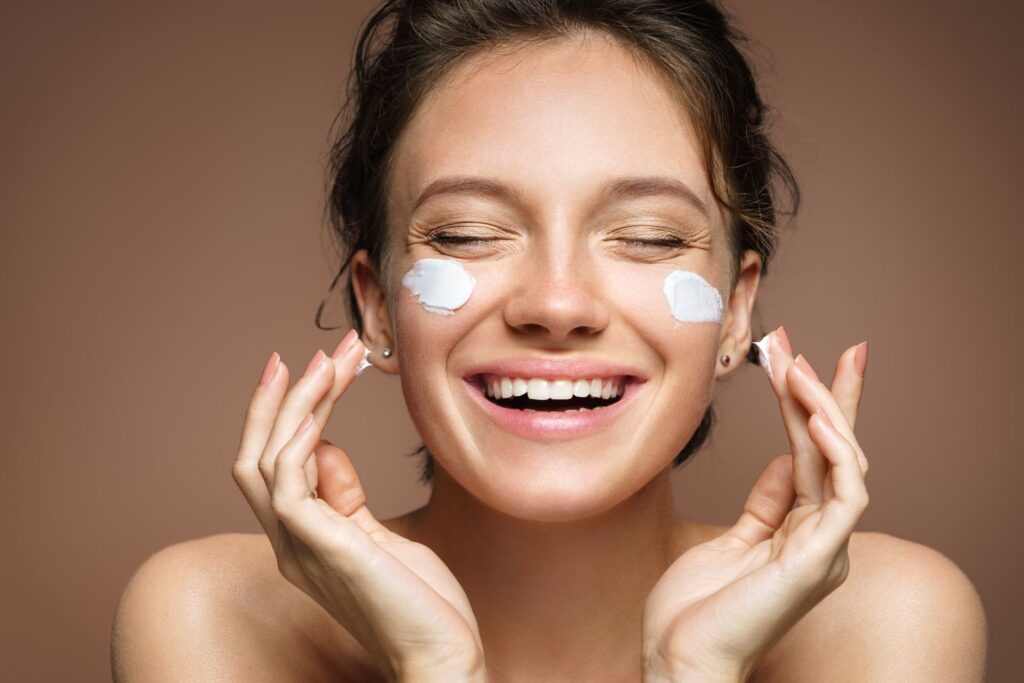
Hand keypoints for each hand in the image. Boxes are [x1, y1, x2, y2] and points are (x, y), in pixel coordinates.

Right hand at [232, 330, 485, 682]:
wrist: (441, 657)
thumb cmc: (420, 603)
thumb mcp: (380, 537)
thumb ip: (345, 497)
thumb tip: (325, 447)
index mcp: (302, 538)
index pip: (275, 465)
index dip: (286, 415)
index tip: (314, 369)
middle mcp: (289, 542)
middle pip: (255, 457)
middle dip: (277, 400)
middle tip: (305, 353)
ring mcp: (298, 548)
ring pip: (267, 462)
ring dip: (296, 405)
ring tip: (329, 362)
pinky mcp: (320, 550)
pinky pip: (287, 487)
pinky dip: (295, 444)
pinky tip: (318, 413)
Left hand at [641, 326, 869, 681]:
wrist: (680, 657)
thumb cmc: (697, 607)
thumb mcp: (734, 538)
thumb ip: (767, 502)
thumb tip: (786, 459)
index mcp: (803, 531)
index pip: (818, 455)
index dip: (816, 406)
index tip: (803, 359)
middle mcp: (823, 537)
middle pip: (836, 451)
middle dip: (829, 393)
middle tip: (816, 344)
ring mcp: (825, 549)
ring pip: (842, 464)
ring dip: (822, 409)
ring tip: (795, 367)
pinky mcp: (817, 561)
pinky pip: (844, 497)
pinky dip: (836, 454)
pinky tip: (813, 418)